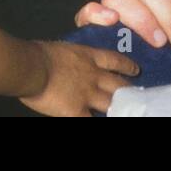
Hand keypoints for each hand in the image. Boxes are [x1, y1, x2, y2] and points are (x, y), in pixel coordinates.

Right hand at [18, 40, 138, 116]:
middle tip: (138, 97)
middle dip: (129, 91)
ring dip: (119, 110)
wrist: (32, 67)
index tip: (136, 70)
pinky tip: (100, 121)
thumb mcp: (62, 49)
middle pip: (118, 85)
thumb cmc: (39, 54)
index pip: (114, 60)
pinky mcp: (76, 111)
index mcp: (89, 57)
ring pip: (111, 104)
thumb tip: (67, 65)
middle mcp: (93, 76)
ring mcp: (87, 94)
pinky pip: (91, 121)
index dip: (127, 66)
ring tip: (127, 112)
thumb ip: (71, 58)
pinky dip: (97, 121)